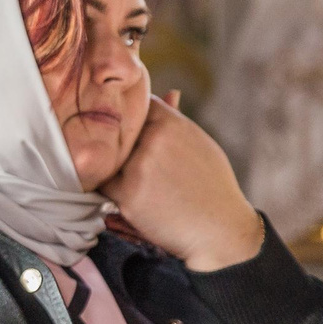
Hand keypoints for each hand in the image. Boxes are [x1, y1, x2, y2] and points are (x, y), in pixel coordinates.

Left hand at [102, 95, 264, 271]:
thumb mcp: (201, 145)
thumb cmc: (212, 186)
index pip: (137, 106)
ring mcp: (139, 167)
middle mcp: (154, 141)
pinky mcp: (128, 195)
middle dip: (117, 143)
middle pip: (116, 132)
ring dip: (111, 166)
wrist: (220, 230)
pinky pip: (103, 184)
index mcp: (172, 124)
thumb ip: (178, 120)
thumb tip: (171, 93)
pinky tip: (123, 194)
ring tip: (129, 180)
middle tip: (118, 154)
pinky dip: (108, 188)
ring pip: (107, 158)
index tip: (130, 128)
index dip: (131, 117)